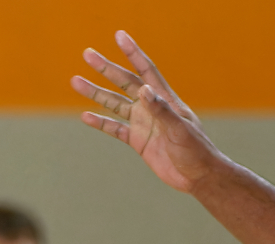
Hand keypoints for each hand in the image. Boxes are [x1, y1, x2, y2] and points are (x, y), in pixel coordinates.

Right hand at [74, 31, 225, 194]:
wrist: (198, 176)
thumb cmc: (196, 150)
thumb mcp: (180, 130)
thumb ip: (162, 110)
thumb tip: (144, 90)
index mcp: (165, 99)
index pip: (146, 70)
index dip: (133, 53)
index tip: (119, 36)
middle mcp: (151, 107)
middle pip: (125, 82)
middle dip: (106, 69)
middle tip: (87, 54)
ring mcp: (143, 123)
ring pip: (115, 104)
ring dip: (96, 93)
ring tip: (76, 81)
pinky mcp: (138, 141)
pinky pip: (116, 129)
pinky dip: (101, 123)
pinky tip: (85, 116)